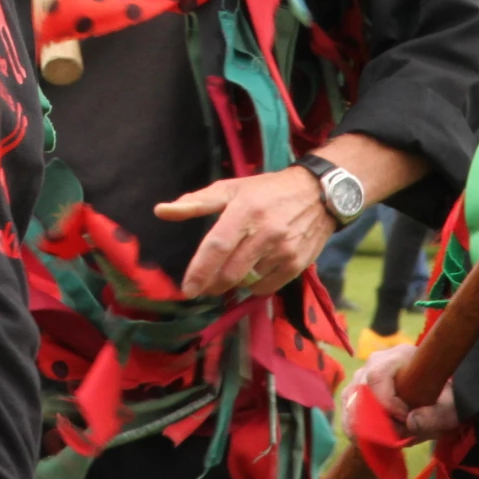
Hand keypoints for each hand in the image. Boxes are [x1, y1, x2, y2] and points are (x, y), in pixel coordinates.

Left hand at [155, 167, 335, 297]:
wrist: (317, 193)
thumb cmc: (266, 191)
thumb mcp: (230, 189)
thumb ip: (195, 202)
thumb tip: (160, 211)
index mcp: (245, 210)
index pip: (217, 246)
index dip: (200, 270)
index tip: (187, 289)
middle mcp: (266, 232)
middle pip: (231, 271)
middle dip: (212, 283)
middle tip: (204, 285)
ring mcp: (284, 250)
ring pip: (247, 281)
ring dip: (233, 282)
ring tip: (231, 270)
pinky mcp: (297, 264)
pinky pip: (266, 287)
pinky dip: (253, 285)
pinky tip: (251, 272)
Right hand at [349, 344, 457, 438]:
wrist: (442, 400)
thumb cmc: (446, 400)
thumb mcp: (450, 410)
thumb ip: (435, 417)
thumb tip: (409, 422)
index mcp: (402, 356)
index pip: (378, 375)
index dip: (386, 401)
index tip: (405, 419)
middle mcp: (378, 361)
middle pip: (360, 386)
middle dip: (369, 416)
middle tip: (387, 437)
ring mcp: (366, 374)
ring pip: (350, 396)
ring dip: (357, 422)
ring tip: (373, 442)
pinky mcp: (359, 389)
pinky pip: (349, 405)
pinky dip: (353, 424)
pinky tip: (364, 439)